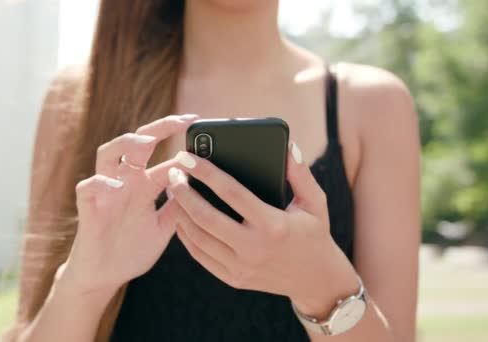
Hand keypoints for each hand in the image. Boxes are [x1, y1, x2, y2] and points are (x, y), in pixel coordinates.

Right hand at [61, 114, 198, 294]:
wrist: (105, 276)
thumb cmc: (132, 249)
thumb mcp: (164, 228)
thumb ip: (178, 208)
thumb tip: (200, 187)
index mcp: (145, 186)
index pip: (165, 157)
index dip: (183, 145)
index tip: (203, 133)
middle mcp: (126, 182)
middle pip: (137, 143)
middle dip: (159, 128)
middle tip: (181, 122)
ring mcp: (106, 192)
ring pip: (107, 153)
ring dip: (125, 144)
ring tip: (146, 145)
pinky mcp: (88, 208)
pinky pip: (88, 187)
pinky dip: (101, 183)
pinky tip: (118, 187)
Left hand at [166, 143, 358, 316]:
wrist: (315, 280)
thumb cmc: (314, 234)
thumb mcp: (315, 202)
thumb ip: (300, 174)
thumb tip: (288, 145)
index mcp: (273, 225)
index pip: (231, 192)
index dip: (206, 172)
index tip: (187, 156)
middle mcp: (253, 248)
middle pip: (205, 216)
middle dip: (183, 192)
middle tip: (172, 172)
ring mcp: (240, 266)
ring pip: (197, 237)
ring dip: (179, 212)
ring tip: (172, 190)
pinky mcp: (232, 278)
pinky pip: (200, 255)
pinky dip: (185, 235)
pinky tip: (180, 216)